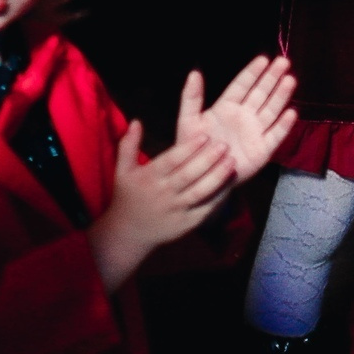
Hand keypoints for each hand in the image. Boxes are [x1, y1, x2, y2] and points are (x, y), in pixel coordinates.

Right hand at [90, 122, 233, 290]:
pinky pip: (205, 209)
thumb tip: (136, 121)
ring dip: (218, 177)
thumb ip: (128, 144)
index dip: (189, 148)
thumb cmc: (127, 196)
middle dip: (208, 159)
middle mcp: (163, 193)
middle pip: (189, 174)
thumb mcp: (122, 169)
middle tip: (225, 145)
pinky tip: (229, 185)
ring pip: (200, 192)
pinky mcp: (185, 224)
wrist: (129, 232)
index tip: (205, 135)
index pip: (172, 160)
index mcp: (148, 177)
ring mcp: (175, 210)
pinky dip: (219, 198)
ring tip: (232, 163)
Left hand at [177, 56, 298, 177]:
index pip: (242, 85)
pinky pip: (275, 135)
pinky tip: (291, 113)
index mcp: (226, 107)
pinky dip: (283, 125)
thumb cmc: (193, 147)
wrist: (201, 176)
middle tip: (283, 62)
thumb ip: (191, 97)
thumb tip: (195, 72)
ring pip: (271, 110)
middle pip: (260, 93)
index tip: (264, 59)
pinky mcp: (262, 150)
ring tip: (290, 80)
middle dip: (271, 78)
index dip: (252, 72)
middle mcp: (243, 116)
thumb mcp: (188, 120)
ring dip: (281, 96)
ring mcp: (254, 132)